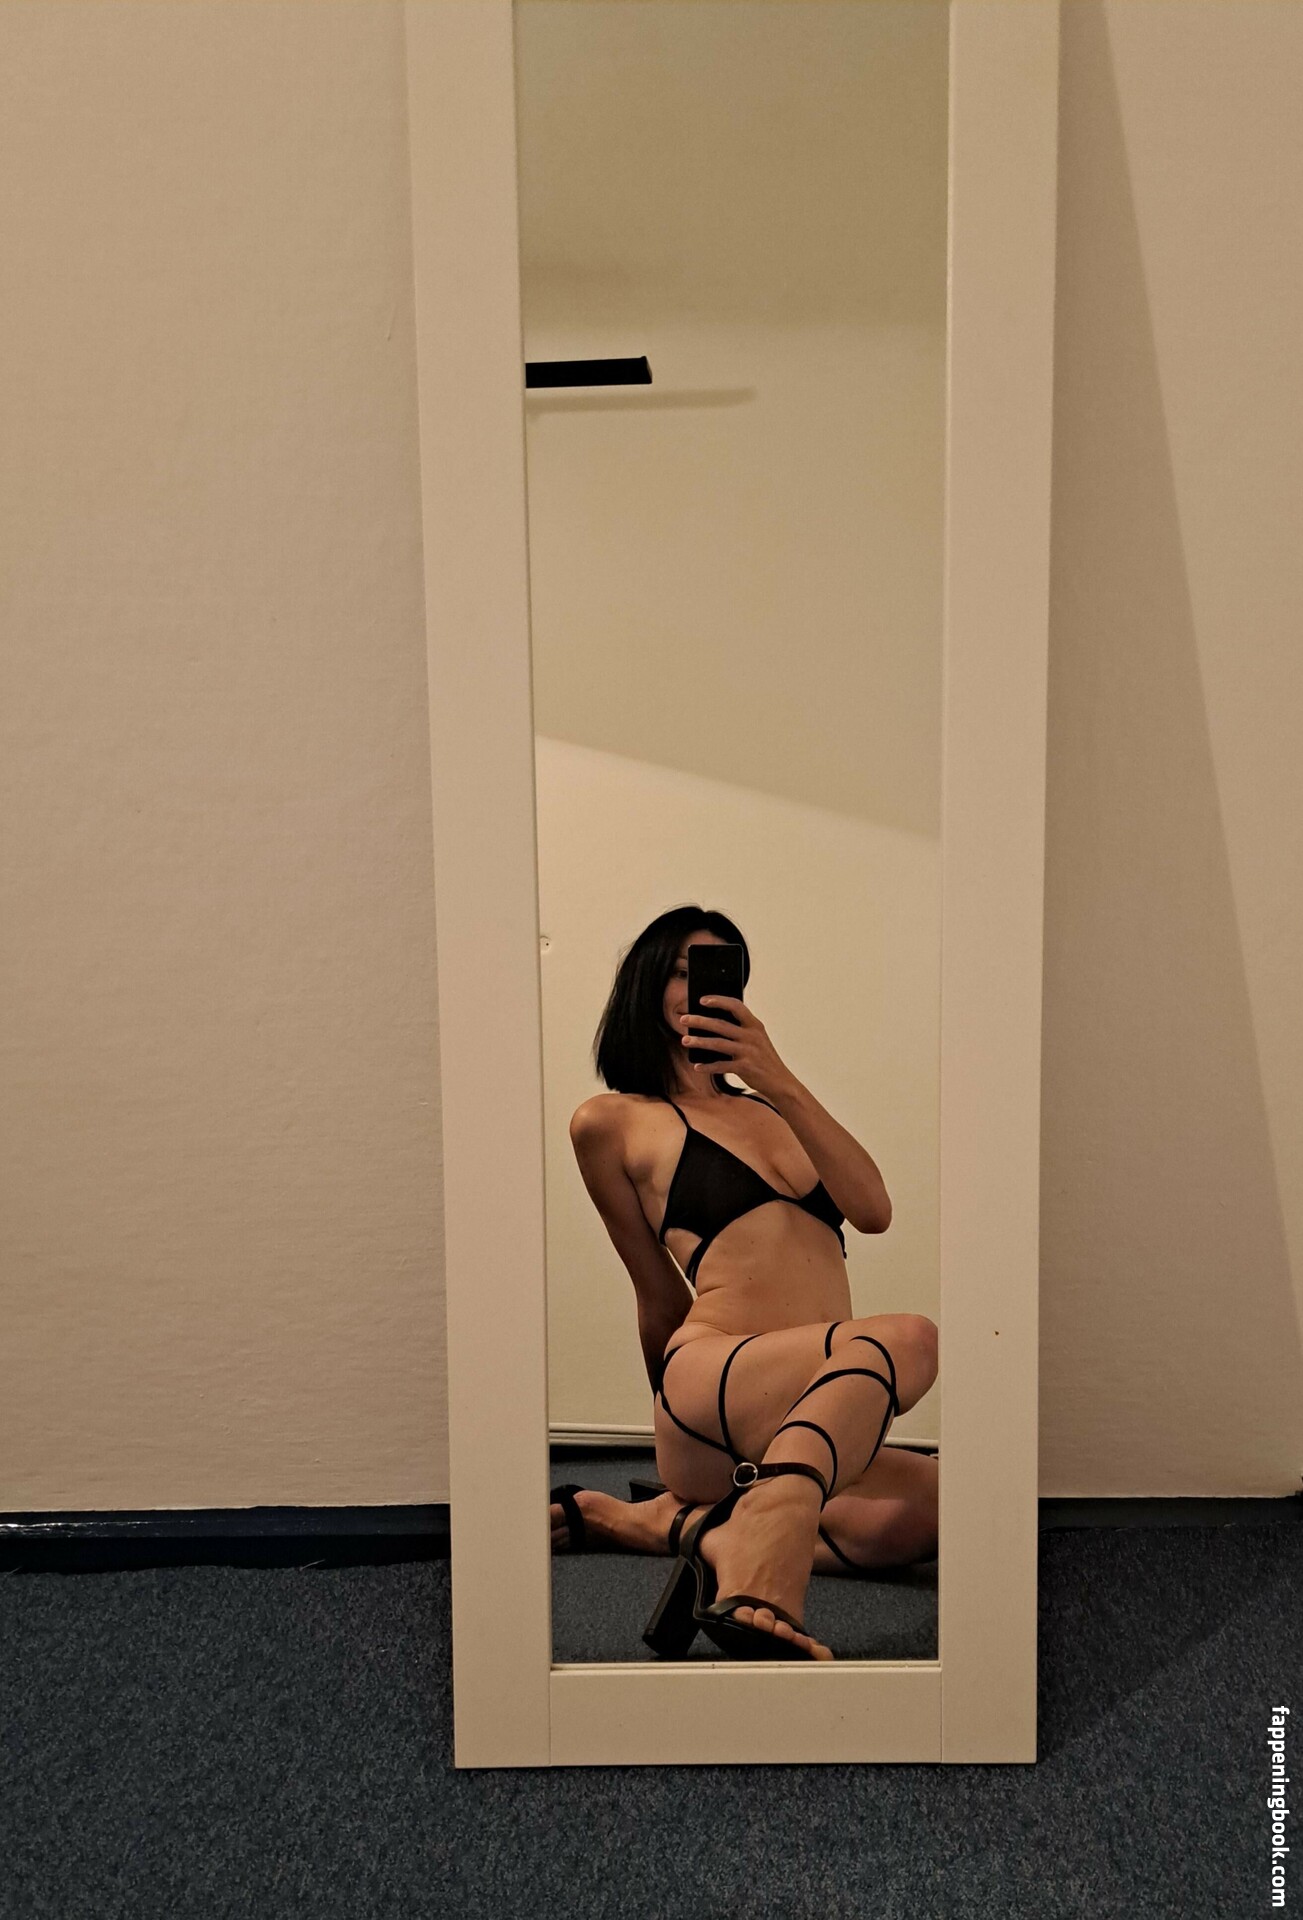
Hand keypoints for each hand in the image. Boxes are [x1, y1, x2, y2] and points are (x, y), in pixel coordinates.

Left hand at [679, 997, 797, 1103]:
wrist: (781, 1081)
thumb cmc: (764, 1059)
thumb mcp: (757, 1039)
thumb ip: (741, 1030)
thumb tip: (713, 1025)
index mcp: (755, 1025)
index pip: (735, 1006)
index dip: (718, 1001)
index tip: (702, 1000)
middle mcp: (752, 1036)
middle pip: (721, 1024)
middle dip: (700, 1021)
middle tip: (683, 1019)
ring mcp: (749, 1052)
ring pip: (718, 1044)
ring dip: (699, 1042)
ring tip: (685, 1040)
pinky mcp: (745, 1067)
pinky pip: (722, 1065)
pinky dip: (708, 1066)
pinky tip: (697, 1066)